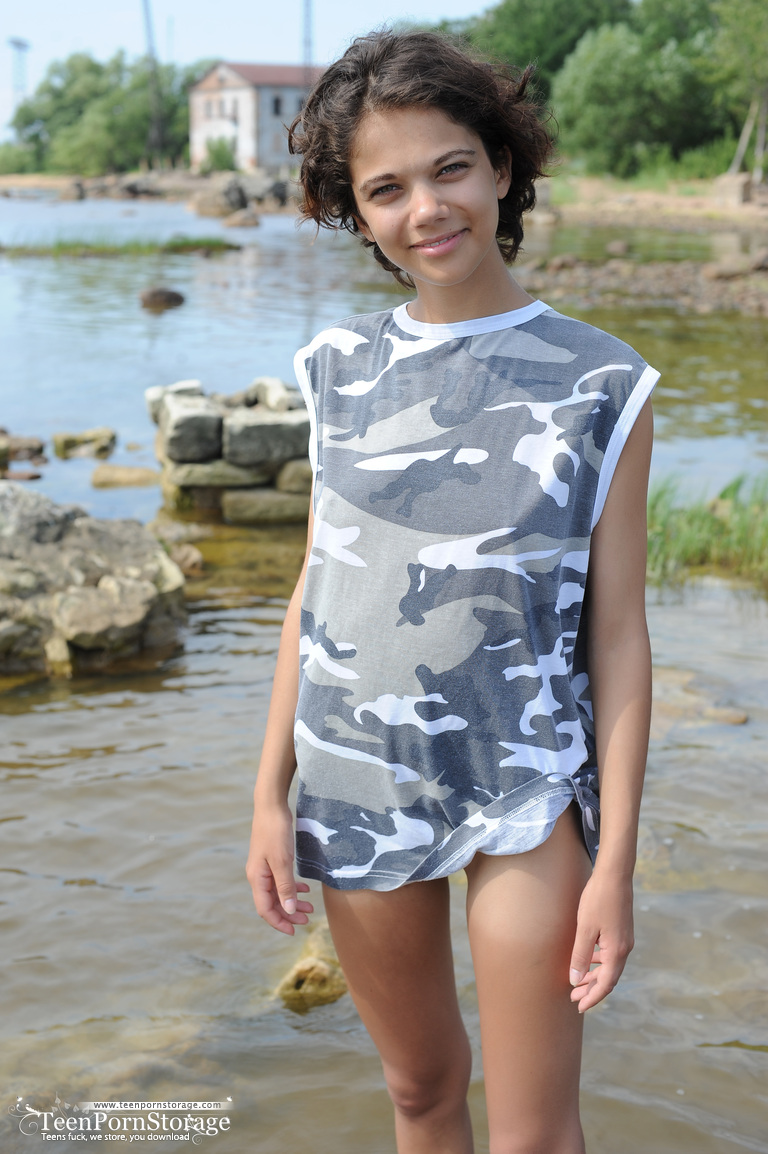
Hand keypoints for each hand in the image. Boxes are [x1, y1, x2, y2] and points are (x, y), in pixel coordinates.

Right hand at [246, 801, 313, 934]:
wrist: (271, 806)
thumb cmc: (275, 832)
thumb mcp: (282, 861)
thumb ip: (285, 887)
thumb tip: (288, 911)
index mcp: (257, 878)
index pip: (265, 909)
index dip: (279, 922)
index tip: (294, 931)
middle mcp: (258, 876)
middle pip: (272, 903)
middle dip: (289, 914)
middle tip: (307, 919)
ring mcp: (264, 867)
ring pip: (278, 892)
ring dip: (292, 901)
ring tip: (310, 907)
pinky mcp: (272, 859)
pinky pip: (281, 880)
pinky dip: (292, 887)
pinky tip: (305, 888)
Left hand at [568, 870, 633, 1011]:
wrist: (614, 874)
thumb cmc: (598, 899)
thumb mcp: (585, 928)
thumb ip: (580, 955)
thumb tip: (576, 980)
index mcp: (617, 951)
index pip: (606, 984)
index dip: (592, 997)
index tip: (579, 1006)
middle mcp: (624, 948)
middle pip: (609, 977)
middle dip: (591, 989)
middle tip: (574, 998)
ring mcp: (624, 939)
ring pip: (609, 966)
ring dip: (594, 976)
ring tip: (577, 981)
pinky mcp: (621, 930)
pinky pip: (610, 954)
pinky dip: (598, 961)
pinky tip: (586, 958)